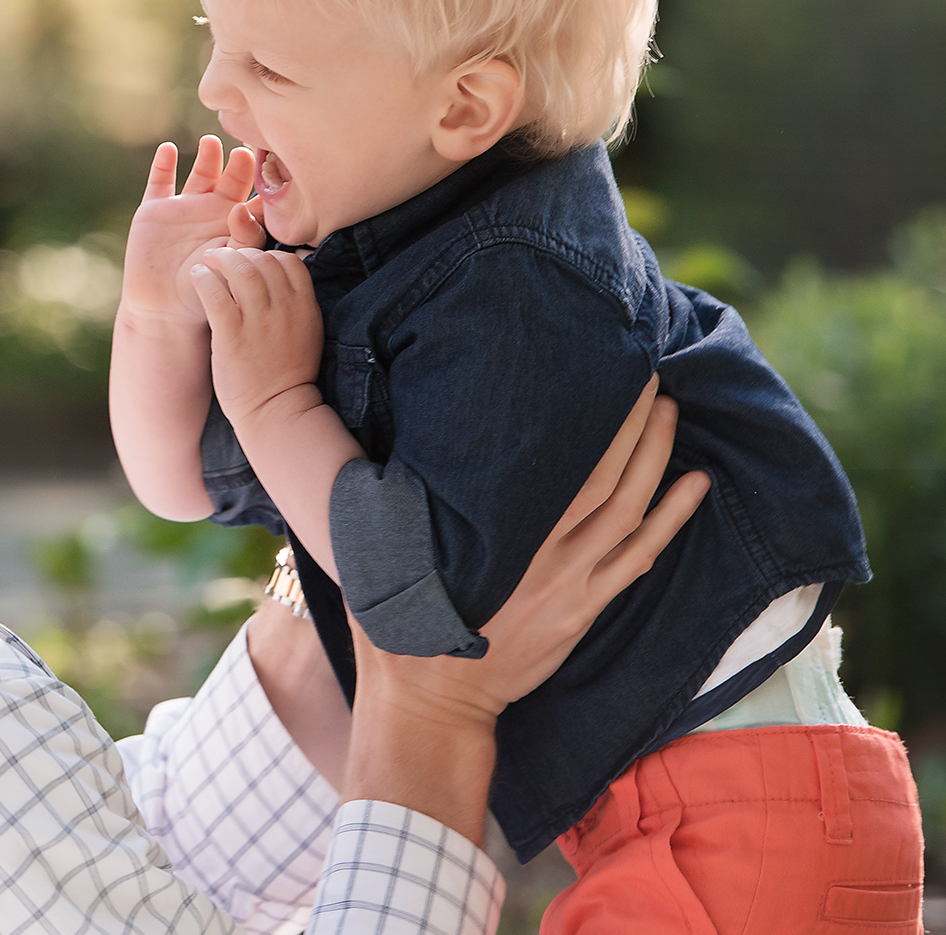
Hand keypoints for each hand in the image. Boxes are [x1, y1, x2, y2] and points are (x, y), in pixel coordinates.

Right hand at [119, 136, 256, 331]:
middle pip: (232, 177)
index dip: (266, 183)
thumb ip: (244, 238)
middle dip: (240, 164)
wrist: (164, 309)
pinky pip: (159, 181)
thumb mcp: (231, 265)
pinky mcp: (155, 209)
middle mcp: (214, 210)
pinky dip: (162, 164)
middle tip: (245, 154)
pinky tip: (168, 150)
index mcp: (238, 223)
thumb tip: (242, 207)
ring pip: (200, 172)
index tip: (274, 170)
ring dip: (207, 156)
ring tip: (212, 143)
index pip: (257, 195)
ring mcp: (184, 207)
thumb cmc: (207, 293)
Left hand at [189, 245, 323, 430]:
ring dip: (220, 258)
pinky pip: (215, 294)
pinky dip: (203, 278)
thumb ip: (294, 303)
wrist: (276, 412)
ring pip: (240, 269)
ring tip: (207, 261)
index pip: (289, 260)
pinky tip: (197, 277)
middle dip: (240, 252)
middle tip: (223, 257)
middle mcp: (285, 309)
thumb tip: (274, 277)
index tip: (250, 262)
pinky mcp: (232, 336)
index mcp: (306, 307)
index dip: (267, 255)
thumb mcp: (306, 333)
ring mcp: (259, 322)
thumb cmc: (286, 373)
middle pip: (263, 259)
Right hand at [343, 380, 708, 841]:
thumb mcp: (384, 558)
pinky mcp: (584, 611)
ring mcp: (572, 587)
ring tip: (671, 410)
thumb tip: (390, 441)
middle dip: (632, 424)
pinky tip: (694, 485)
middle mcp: (545, 558)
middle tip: (649, 373)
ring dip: (655, 459)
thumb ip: (401, 506)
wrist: (432, 704)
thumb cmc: (400, 626)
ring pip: (629, 512)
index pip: (559, 468)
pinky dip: (671, 520)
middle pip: (605, 479)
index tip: (602, 373)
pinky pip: (639, 559)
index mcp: (500, 540)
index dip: (590, 422)